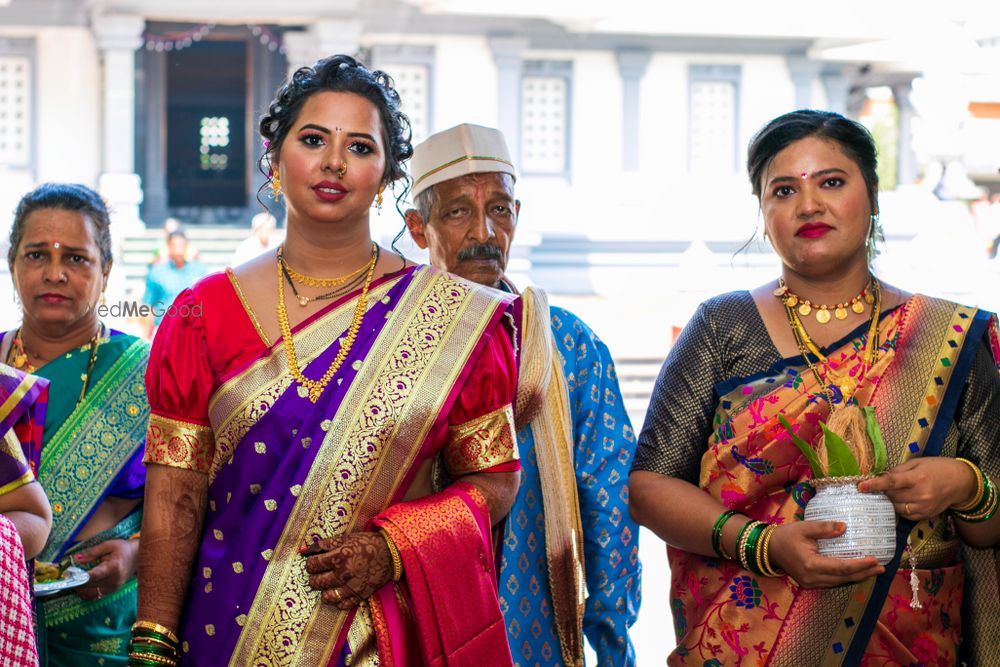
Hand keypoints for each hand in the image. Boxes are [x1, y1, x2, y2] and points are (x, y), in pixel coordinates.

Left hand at [74, 538, 139, 600]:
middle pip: (90, 585)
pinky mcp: (112, 591)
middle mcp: (114, 580)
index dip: (80, 577)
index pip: (94, 576)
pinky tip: (83, 585)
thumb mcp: (108, 545)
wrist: (139, 557)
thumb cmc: (123, 549)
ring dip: (80, 589)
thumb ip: (92, 553)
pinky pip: (95, 596)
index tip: (69, 574)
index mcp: (114, 567)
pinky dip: (86, 592)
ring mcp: (113, 587)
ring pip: (90, 593)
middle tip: (68, 575)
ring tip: (75, 581)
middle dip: (77, 582)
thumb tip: (77, 559)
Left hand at [301, 532, 392, 609]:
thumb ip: (322, 545)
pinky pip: (342, 605)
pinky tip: (339, 591)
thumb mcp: (344, 538)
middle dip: (314, 577)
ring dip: (324, 590)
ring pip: (327, 597)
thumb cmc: (366, 543)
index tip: (315, 562)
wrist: (391, 553)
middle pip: (316, 582)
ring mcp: (352, 587)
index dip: (310, 564)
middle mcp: (343, 574)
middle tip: (320, 573)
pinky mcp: (360, 595)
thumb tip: (302, 550)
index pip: (312, 565)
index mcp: (338, 557)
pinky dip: (338, 600)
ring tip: (329, 583)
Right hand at [768, 520, 883, 588]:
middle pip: (843, 578)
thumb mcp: (804, 527)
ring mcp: (811, 583)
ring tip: (873, 570)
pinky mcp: (810, 584)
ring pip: (839, 583)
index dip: (860, 565)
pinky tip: (856, 572)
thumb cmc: (786, 536)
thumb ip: (824, 528)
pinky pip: (833, 582)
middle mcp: (812, 578)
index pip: (841, 567)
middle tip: (882, 567)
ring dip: (857, 577)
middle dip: (863, 573)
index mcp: (811, 564)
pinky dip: (846, 577)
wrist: (769, 549)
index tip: (875, 559)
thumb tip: (845, 527)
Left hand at [858, 457, 976, 520]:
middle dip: (882, 491)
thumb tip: (880, 477)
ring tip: (891, 492)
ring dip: (888, 500)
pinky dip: (898, 507)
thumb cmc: (937, 468)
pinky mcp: (925, 515)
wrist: (960, 482)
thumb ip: (898, 470)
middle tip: (879, 485)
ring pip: (895, 507)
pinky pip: (904, 514)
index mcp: (918, 478)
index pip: (891, 482)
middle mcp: (921, 495)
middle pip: (890, 496)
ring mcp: (923, 507)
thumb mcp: (917, 463)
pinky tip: (901, 499)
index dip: (875, 484)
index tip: (861, 486)